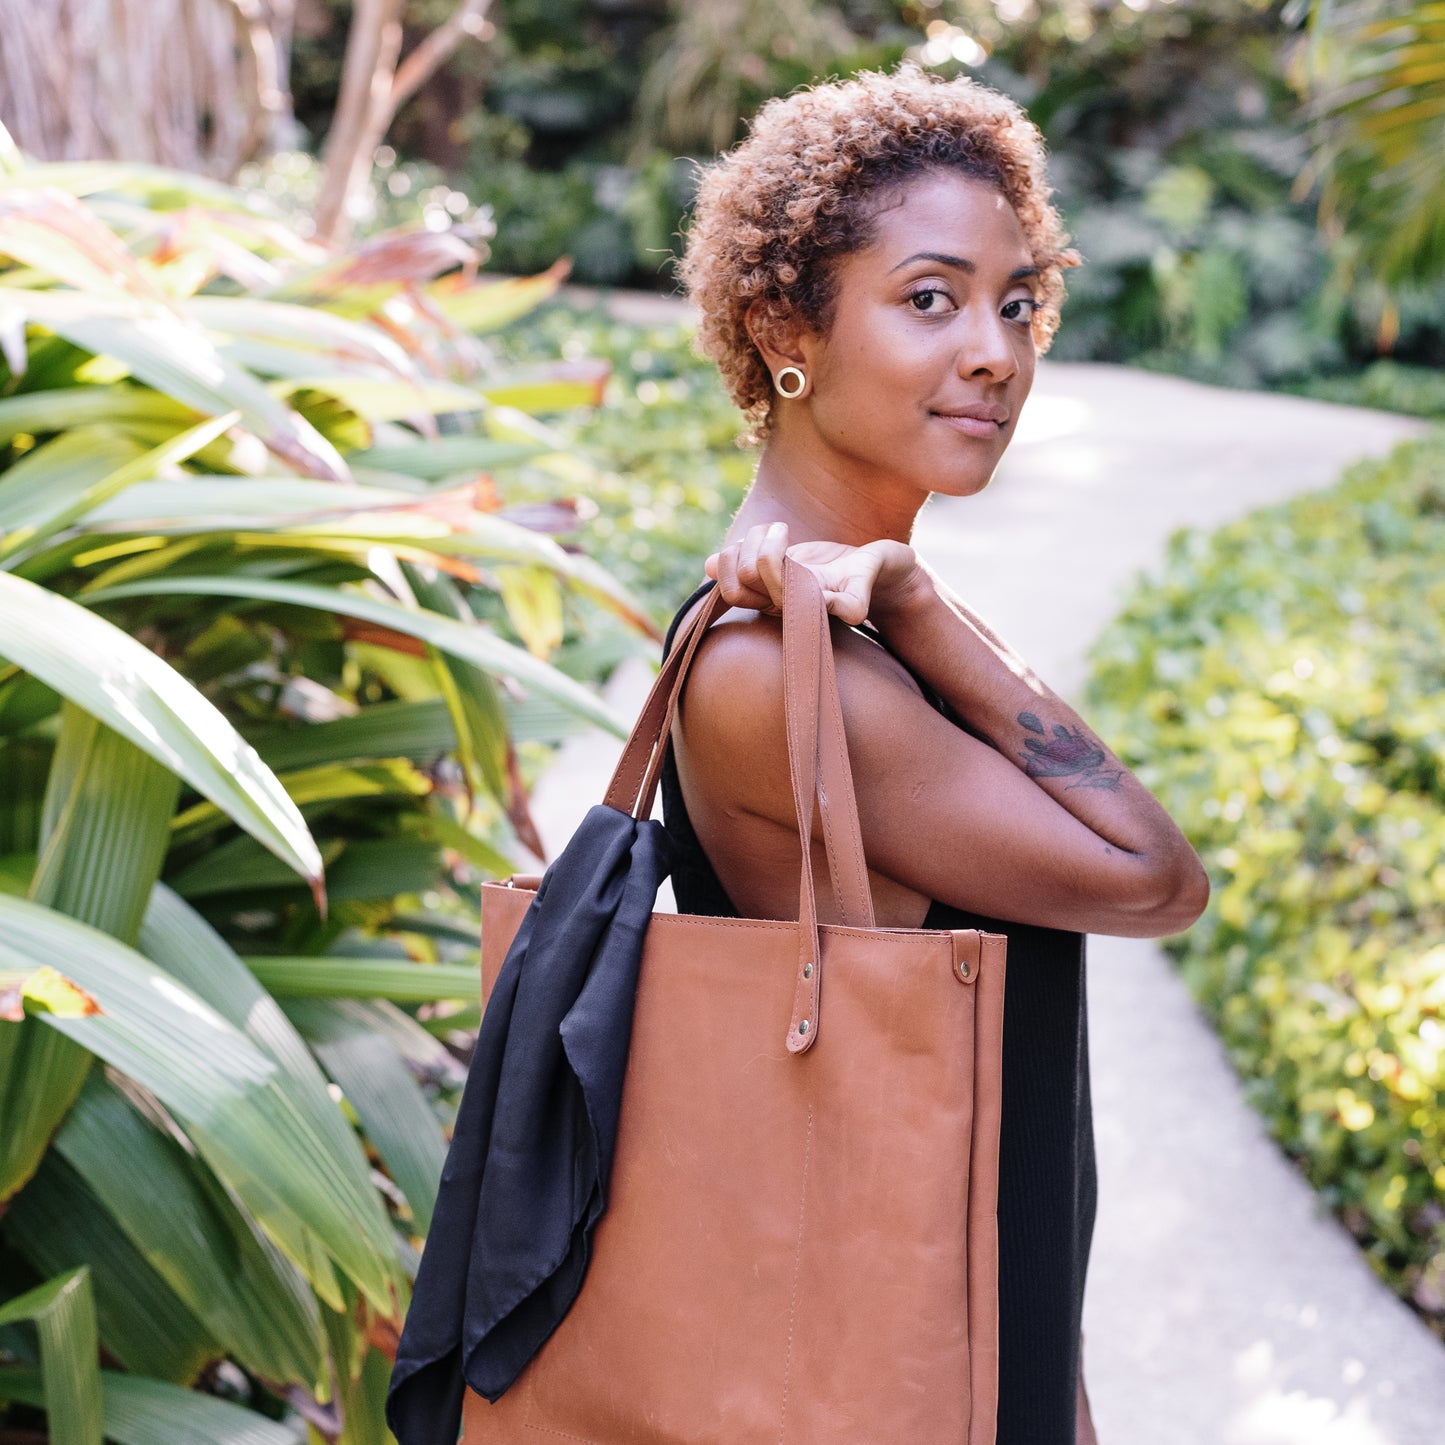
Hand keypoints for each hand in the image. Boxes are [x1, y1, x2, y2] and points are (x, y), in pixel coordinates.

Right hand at [704, 522, 922, 625]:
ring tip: (784, 533)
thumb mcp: (786, 558)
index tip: (753, 538)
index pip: (729, 588)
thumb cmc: (832, 566)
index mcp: (772, 598)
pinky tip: (813, 570)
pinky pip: (843, 605)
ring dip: (770, 544)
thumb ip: (749, 561)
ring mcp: (820, 608)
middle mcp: (790, 608)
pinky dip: (833, 596)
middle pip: (744, 583)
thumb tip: (708, 565)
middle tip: (776, 533)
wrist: (884, 574)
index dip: (730, 558)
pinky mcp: (856, 603)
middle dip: (750, 546)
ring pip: (775, 587)